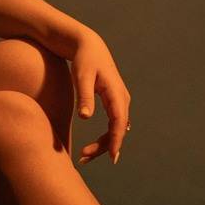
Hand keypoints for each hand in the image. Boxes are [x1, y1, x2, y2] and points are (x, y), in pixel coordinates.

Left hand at [66, 28, 132, 166]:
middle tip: (84, 158)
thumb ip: (84, 96)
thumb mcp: (82, 77)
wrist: (88, 45)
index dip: (115, 141)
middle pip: (118, 130)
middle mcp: (122, 99)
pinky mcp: (114, 102)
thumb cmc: (83, 60)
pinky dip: (106, 136)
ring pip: (116, 129)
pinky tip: (96, 147)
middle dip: (104, 146)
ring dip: (105, 144)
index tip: (111, 157)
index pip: (118, 123)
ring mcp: (120, 101)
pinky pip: (114, 124)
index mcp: (116, 94)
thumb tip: (85, 117)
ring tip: (85, 156)